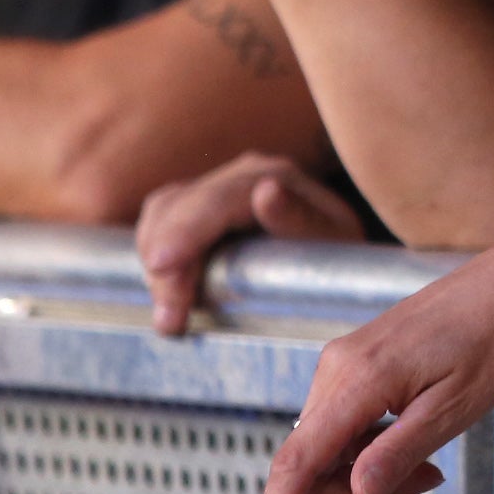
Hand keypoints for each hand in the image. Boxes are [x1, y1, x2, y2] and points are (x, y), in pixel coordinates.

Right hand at [138, 151, 364, 336]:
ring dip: (156, 264)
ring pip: (162, 213)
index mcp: (276, 176)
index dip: (185, 230)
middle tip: (170, 320)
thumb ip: (300, 220)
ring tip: (172, 318)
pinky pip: (159, 223)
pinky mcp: (197, 207)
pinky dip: (155, 256)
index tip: (162, 266)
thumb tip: (266, 191)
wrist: (338, 260)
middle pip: (181, 206)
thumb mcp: (331, 243)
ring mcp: (217, 187)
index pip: (217, 199)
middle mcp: (243, 173)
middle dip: (165, 262)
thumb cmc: (336, 256)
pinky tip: (167, 293)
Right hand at [248, 232, 493, 493]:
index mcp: (358, 378)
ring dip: (369, 480)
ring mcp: (344, 365)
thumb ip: (399, 453)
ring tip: (430, 475)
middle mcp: (337, 369)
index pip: (299, 461)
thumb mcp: (455, 408)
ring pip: (330, 451)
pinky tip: (417, 450)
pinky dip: (373, 455)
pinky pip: (345, 428)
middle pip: (313, 466)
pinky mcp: (357, 366)